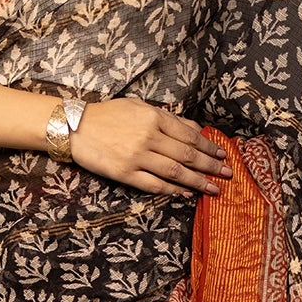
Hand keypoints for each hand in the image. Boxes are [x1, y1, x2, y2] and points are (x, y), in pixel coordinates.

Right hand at [68, 98, 230, 196]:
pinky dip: (172, 190)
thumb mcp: (138, 107)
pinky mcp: (125, 173)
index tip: (222, 153)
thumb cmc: (108, 115)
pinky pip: (154, 185)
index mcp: (153, 117)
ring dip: (198, 181)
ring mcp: (137, 157)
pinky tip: (186, 194)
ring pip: (175, 171)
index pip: (189, 134)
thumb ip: (167, 118)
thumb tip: (193, 128)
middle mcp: (148, 136)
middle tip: (227, 173)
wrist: (74, 127)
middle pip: (186, 154)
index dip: (208, 146)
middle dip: (210, 165)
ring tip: (214, 188)